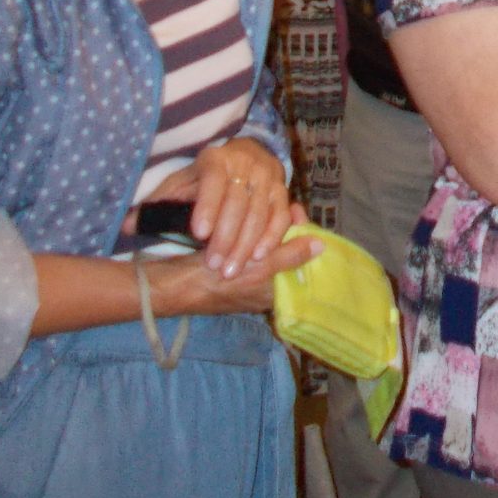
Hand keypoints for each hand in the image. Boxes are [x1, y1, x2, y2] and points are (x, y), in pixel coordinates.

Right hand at [150, 212, 319, 315]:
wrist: (176, 284)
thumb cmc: (220, 281)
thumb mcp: (260, 269)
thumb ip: (290, 257)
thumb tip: (321, 245)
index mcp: (276, 292)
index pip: (299, 259)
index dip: (301, 234)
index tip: (295, 210)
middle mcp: (265, 288)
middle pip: (285, 253)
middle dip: (286, 230)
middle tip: (284, 205)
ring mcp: (249, 279)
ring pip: (268, 249)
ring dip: (268, 229)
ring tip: (268, 207)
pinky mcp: (233, 269)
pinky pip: (251, 248)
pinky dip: (252, 233)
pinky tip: (249, 216)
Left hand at [151, 139, 292, 274]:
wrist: (245, 155)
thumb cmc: (205, 177)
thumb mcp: (180, 183)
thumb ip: (156, 204)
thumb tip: (127, 226)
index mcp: (215, 159)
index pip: (213, 181)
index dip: (208, 206)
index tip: (199, 234)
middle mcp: (245, 164)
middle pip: (238, 202)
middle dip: (226, 237)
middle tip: (213, 266)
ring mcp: (267, 177)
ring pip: (259, 213)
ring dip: (246, 245)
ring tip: (231, 270)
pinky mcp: (282, 191)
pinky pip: (280, 216)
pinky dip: (271, 237)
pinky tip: (259, 257)